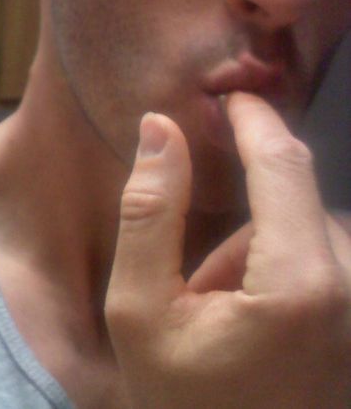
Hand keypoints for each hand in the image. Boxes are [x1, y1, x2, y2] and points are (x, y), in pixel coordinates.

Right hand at [105, 92, 350, 408]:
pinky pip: (329, 263)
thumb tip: (160, 126)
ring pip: (311, 231)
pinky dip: (288, 272)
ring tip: (224, 317)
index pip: (284, 164)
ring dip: (264, 251)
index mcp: (300, 284)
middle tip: (197, 286)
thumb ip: (149, 211)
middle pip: (296, 201)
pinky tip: (259, 327)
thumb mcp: (140, 311)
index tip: (229, 93)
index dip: (254, 118)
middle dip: (243, 223)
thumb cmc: (183, 403)